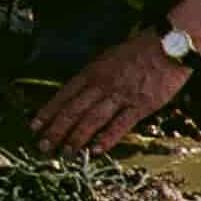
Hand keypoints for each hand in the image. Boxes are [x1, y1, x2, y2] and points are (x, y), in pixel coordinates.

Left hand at [34, 30, 193, 153]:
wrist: (167, 47)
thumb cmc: (136, 52)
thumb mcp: (106, 59)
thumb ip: (92, 78)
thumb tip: (76, 95)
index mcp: (90, 73)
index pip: (62, 96)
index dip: (47, 112)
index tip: (34, 126)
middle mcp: (100, 85)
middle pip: (72, 110)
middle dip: (56, 130)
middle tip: (43, 146)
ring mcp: (120, 96)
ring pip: (91, 119)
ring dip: (76, 137)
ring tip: (65, 153)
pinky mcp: (140, 106)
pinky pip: (120, 125)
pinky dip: (106, 139)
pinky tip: (95, 151)